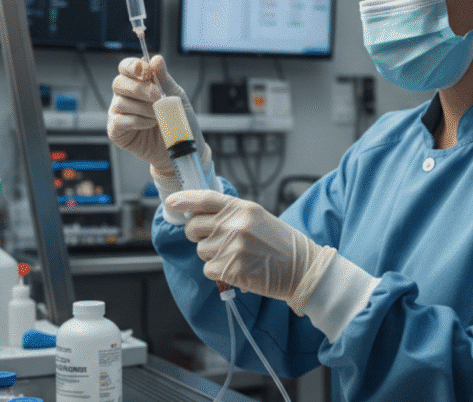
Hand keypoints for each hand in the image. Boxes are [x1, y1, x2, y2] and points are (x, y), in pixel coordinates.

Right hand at [108, 55, 207, 175]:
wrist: (180, 147)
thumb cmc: (177, 120)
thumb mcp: (175, 96)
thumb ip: (164, 79)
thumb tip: (156, 59)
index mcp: (138, 82)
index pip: (126, 67)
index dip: (132, 66)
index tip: (144, 70)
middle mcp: (124, 95)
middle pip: (119, 83)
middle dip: (139, 88)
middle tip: (157, 96)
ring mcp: (118, 112)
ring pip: (121, 102)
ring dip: (144, 108)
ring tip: (159, 116)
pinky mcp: (116, 130)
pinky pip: (120, 120)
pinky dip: (137, 121)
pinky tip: (150, 124)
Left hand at [172, 189, 335, 314]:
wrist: (302, 268)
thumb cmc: (282, 244)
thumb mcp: (258, 218)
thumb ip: (232, 215)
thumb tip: (202, 217)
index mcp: (242, 208)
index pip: (204, 199)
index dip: (184, 200)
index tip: (170, 203)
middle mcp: (234, 225)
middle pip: (194, 228)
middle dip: (198, 235)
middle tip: (216, 241)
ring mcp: (231, 247)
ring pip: (201, 251)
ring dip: (212, 256)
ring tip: (237, 257)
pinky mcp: (230, 269)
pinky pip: (208, 270)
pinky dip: (219, 272)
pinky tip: (238, 269)